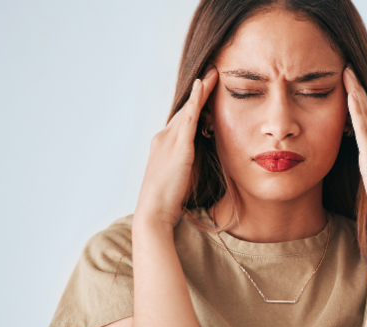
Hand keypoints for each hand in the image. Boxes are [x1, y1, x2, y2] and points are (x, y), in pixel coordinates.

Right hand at [133, 67, 217, 230]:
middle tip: (213, 73)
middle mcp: (162, 139)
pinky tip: (203, 86)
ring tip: (213, 73)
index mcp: (163, 147)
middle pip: (184, 111)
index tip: (204, 90)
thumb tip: (202, 160)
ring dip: (201, 90)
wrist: (153, 214)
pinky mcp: (178, 147)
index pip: (181, 121)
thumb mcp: (181, 179)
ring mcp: (168, 141)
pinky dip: (195, 101)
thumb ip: (190, 165)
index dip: (193, 105)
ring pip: (187, 110)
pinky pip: (188, 118)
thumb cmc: (168, 202)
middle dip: (198, 92)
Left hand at [342, 65, 366, 251]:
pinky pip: (363, 127)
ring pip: (365, 115)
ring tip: (347, 72)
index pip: (365, 125)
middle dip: (357, 91)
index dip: (358, 106)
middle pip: (366, 113)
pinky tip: (350, 93)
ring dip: (356, 92)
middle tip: (347, 69)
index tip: (348, 88)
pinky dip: (357, 109)